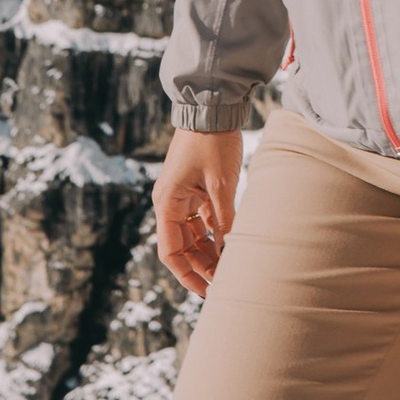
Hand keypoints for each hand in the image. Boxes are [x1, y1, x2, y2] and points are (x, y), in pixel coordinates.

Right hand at [154, 130, 244, 296]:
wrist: (212, 108)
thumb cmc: (213, 143)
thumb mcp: (221, 184)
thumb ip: (224, 219)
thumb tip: (231, 252)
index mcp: (167, 204)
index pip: (171, 252)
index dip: (187, 275)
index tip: (206, 291)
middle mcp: (170, 204)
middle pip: (182, 247)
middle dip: (201, 267)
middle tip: (225, 284)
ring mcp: (182, 197)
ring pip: (193, 236)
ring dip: (209, 252)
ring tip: (230, 269)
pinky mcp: (195, 190)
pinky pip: (202, 221)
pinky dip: (215, 234)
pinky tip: (231, 245)